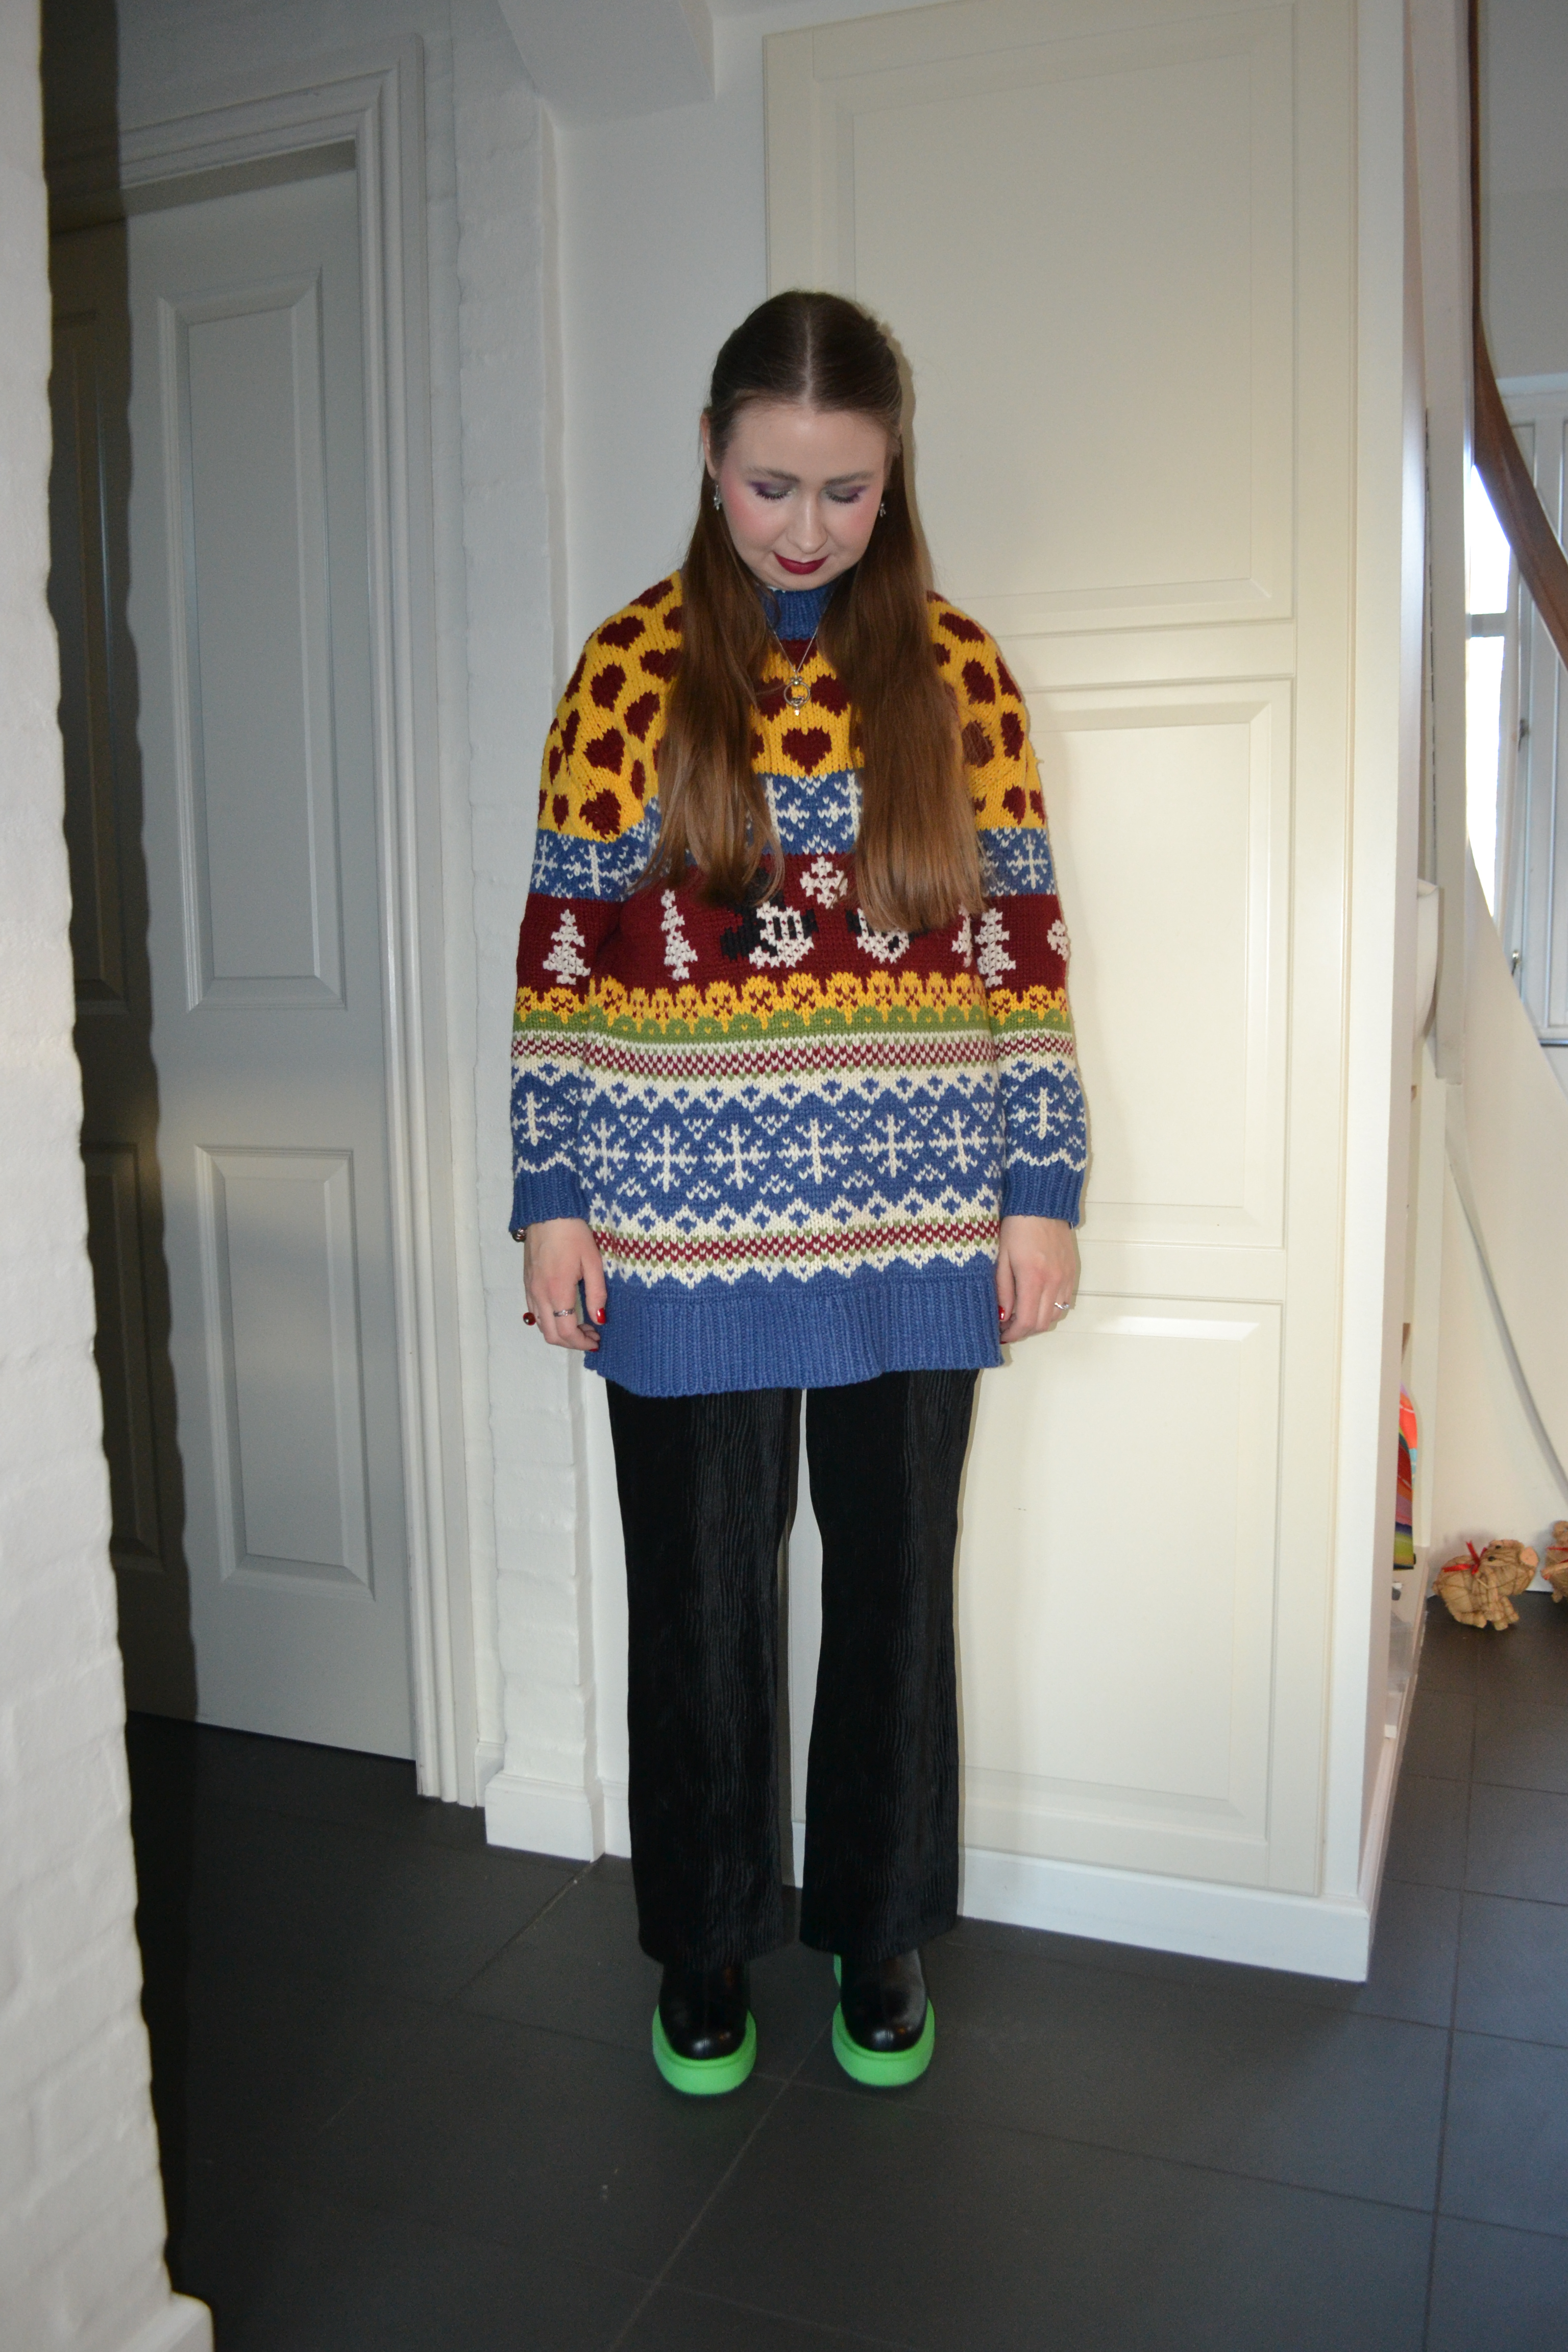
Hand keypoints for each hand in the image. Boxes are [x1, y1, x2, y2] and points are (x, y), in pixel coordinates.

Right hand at [523, 1218, 605, 1352]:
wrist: (547, 1213)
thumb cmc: (573, 1233)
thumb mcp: (593, 1261)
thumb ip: (597, 1293)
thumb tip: (599, 1319)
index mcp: (557, 1291)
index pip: (567, 1332)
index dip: (582, 1343)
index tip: (597, 1341)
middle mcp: (539, 1295)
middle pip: (551, 1335)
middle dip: (572, 1343)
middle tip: (591, 1336)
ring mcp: (530, 1289)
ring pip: (541, 1326)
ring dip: (560, 1333)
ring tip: (581, 1326)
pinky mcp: (527, 1283)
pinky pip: (535, 1312)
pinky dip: (550, 1321)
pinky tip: (565, 1312)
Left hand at [996, 1215, 1079, 1342]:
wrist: (1042, 1204)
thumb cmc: (1017, 1226)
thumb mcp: (1002, 1258)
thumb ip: (1003, 1290)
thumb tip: (1003, 1316)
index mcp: (1033, 1278)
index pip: (1026, 1322)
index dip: (1012, 1334)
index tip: (1000, 1334)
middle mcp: (1054, 1282)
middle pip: (1041, 1324)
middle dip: (1023, 1331)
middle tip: (1007, 1326)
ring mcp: (1065, 1278)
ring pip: (1054, 1316)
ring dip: (1037, 1321)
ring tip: (1020, 1314)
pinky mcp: (1071, 1273)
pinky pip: (1063, 1302)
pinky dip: (1049, 1309)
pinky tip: (1035, 1301)